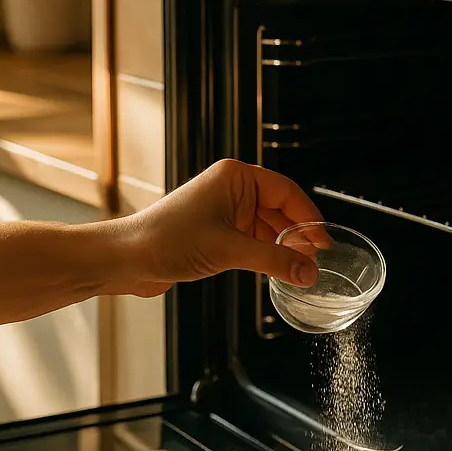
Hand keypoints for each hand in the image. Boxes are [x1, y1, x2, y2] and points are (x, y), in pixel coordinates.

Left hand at [104, 160, 325, 296]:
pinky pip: (251, 242)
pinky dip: (265, 256)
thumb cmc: (165, 239)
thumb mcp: (229, 250)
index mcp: (235, 178)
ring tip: (299, 271)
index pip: (287, 192)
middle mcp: (230, 191)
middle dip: (298, 236)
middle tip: (315, 262)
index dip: (309, 217)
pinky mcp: (215, 234)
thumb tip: (308, 272)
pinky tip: (276, 271)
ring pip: (266, 228)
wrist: (127, 259)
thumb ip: (274, 261)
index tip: (324, 242)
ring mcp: (222, 212)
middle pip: (279, 210)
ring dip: (282, 249)